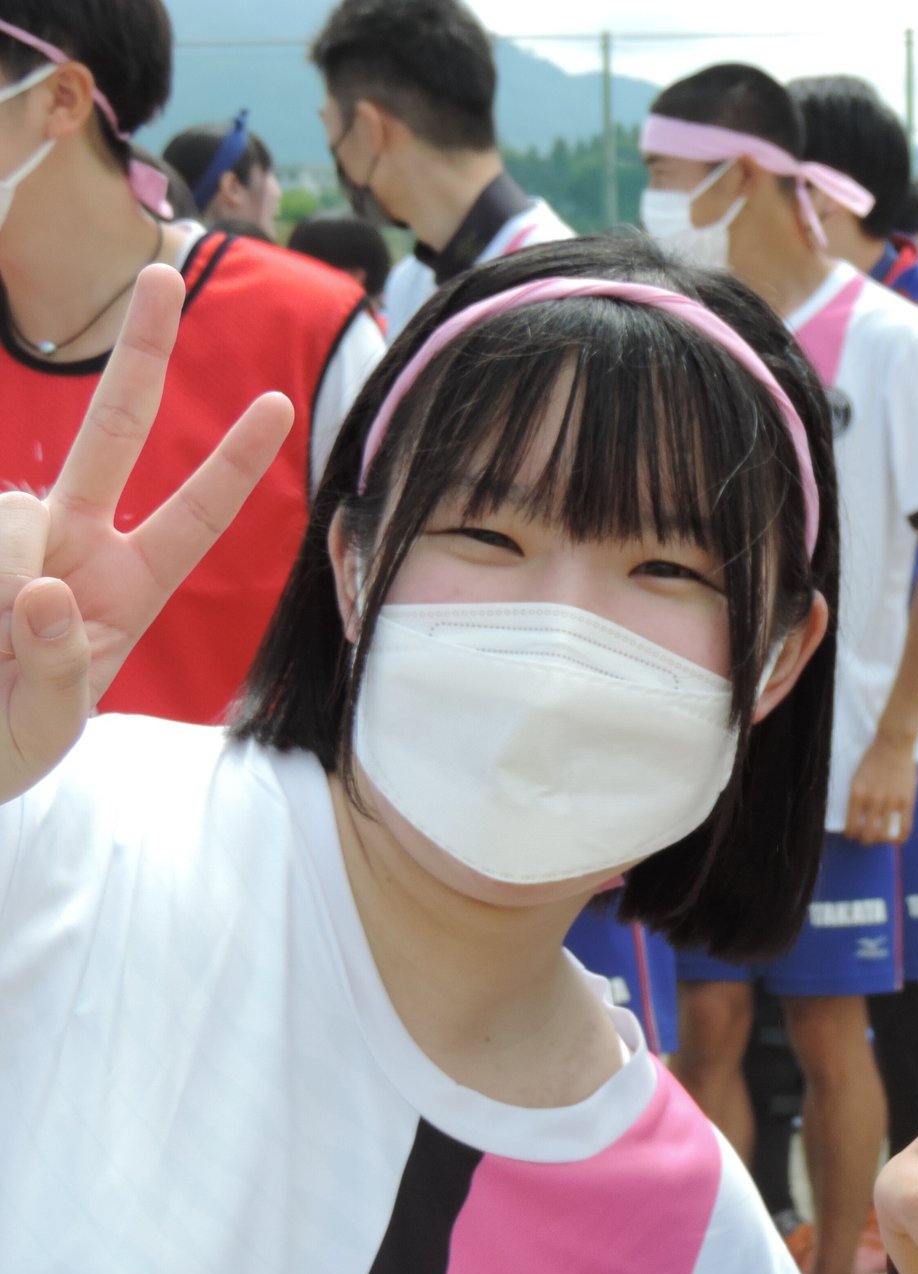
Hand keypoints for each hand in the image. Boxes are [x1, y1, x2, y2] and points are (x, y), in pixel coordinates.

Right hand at [0, 265, 292, 802]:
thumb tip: (44, 589)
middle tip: (161, 273)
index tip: (279, 403)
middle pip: (112, 434)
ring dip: (4, 583)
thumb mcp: (46, 728)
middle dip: (141, 355)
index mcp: (126, 588)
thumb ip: (55, 670)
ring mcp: (10, 539)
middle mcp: (71, 544)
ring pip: (11, 518)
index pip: (193, 517)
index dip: (233, 462)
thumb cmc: (3, 746)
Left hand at [844, 731, 917, 843]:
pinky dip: (900, 838)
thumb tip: (860, 817)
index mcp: (857, 793)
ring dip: (882, 840)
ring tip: (882, 837)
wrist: (894, 743)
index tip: (854, 834)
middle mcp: (873, 800)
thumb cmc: (874, 757)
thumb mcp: (858, 777)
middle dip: (866, 840)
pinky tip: (897, 839)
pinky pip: (904, 827)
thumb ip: (859, 796)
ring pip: (884, 834)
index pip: (851, 826)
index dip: (852, 835)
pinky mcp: (907, 800)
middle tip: (868, 837)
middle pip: (868, 835)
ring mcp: (891, 801)